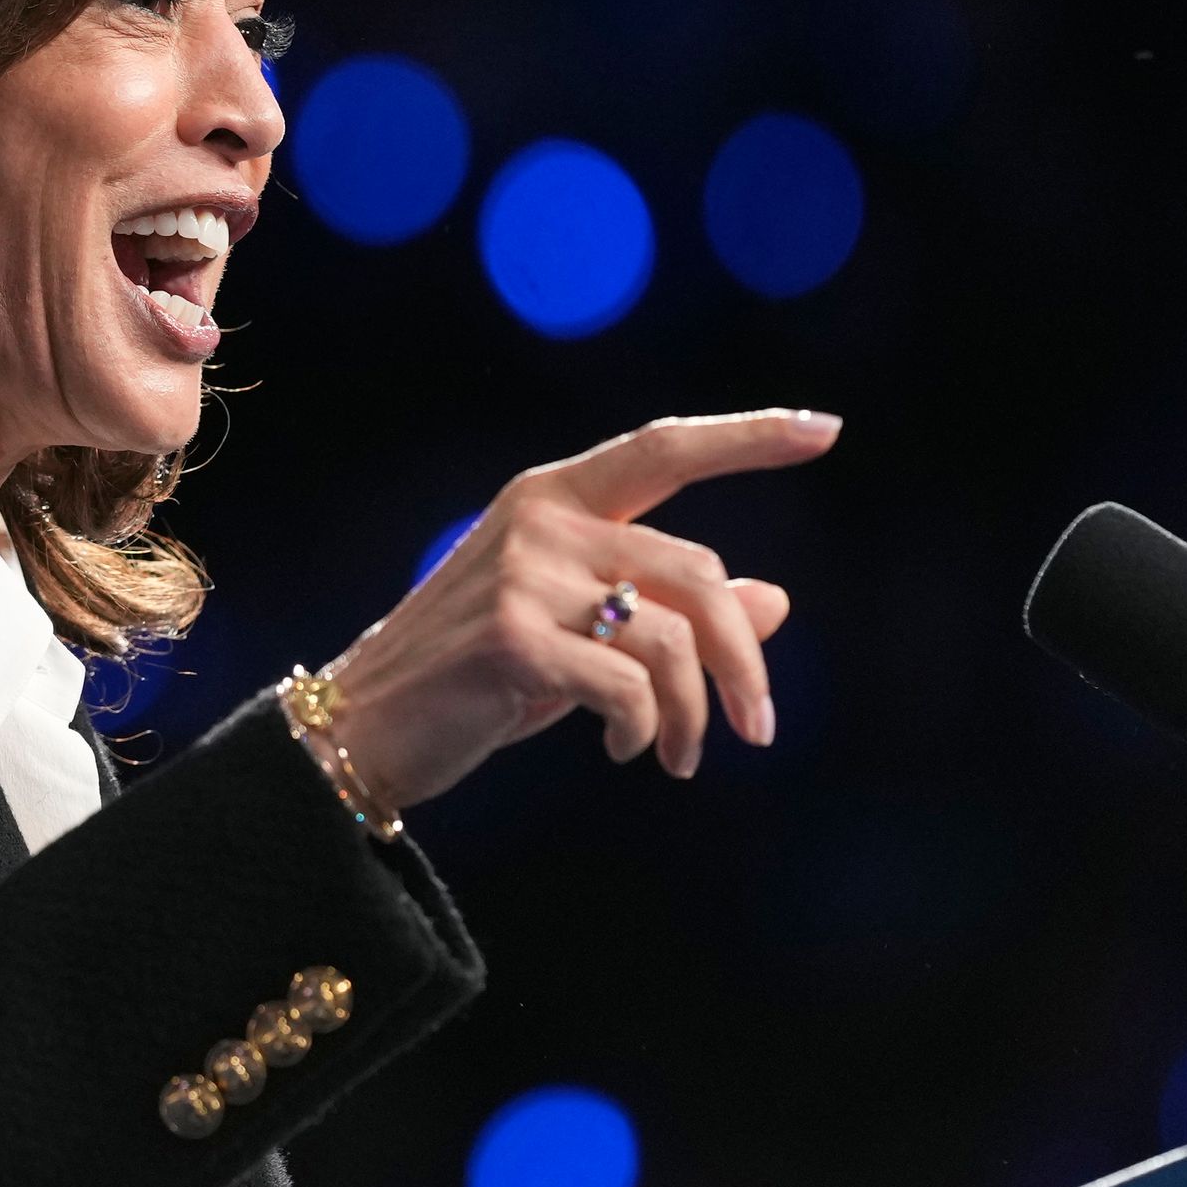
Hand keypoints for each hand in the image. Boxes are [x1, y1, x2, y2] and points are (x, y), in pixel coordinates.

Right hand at [316, 409, 839, 814]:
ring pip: (671, 640)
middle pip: (697, 573)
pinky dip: (643, 731)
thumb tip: (776, 600)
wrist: (362, 726)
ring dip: (693, 715)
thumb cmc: (475, 678)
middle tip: (761, 728)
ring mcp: (523, 576)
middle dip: (743, 660)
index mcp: (553, 497)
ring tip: (677, 757)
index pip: (665, 449)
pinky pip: (627, 688)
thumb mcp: (581, 634)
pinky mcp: (513, 640)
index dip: (748, 439)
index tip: (824, 429)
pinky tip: (624, 751)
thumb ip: (667, 612)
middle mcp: (541, 521)